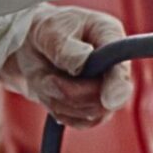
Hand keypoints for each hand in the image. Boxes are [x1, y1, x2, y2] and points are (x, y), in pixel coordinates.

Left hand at [0, 4, 133, 127]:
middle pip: (104, 99)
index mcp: (110, 36)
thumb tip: (83, 63)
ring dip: (58, 99)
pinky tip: (51, 90)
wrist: (32, 44)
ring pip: (88, 113)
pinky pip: (79, 121)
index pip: (120, 65)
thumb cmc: (46, 30)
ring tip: (45, 78)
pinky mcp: (94, 107)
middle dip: (69, 93)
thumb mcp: (50, 31)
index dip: (117, 86)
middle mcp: (114, 65)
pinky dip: (57, 109)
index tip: (109, 101)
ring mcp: (107, 89)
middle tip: (47, 78)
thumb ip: (66, 48)